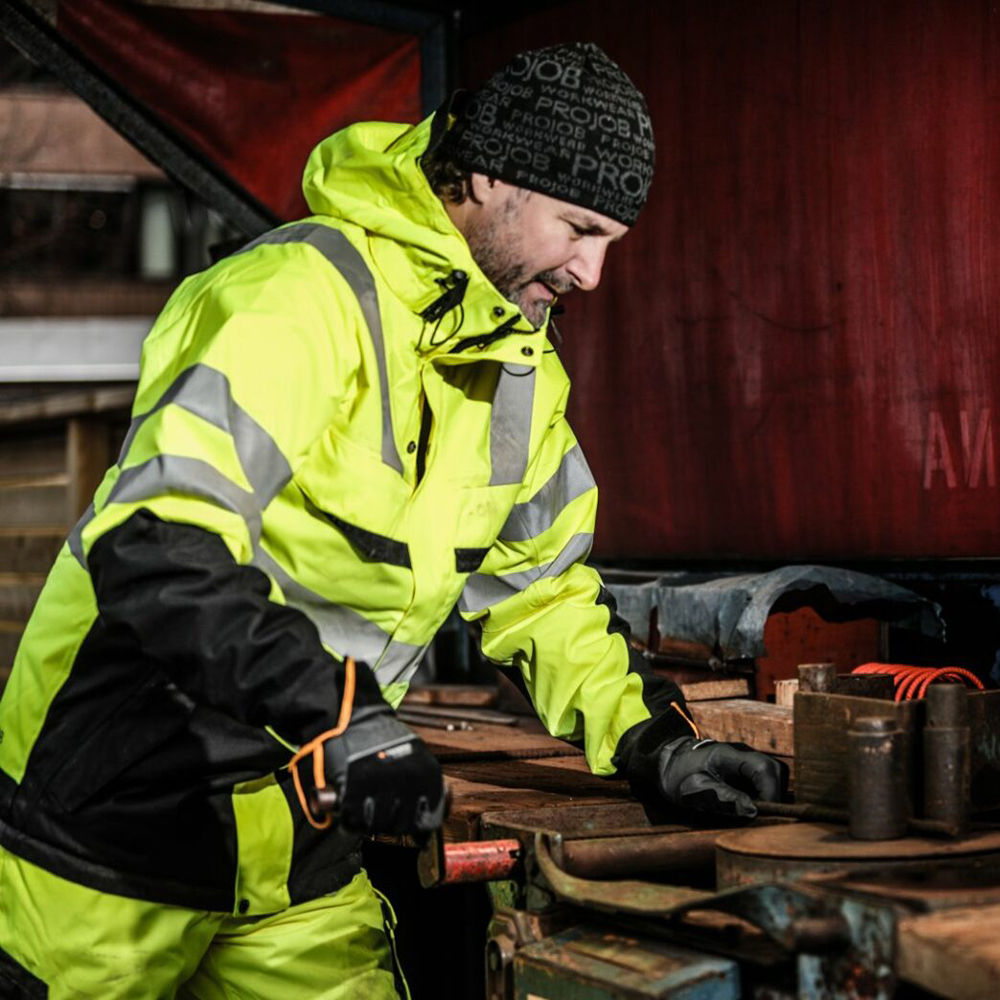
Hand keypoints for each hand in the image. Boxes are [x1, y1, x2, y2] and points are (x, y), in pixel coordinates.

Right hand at [319, 709, 446, 837]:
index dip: (415, 827)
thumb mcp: (414, 756)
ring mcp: (383, 783)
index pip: (427, 821)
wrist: (354, 716)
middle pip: (401, 826)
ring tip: (366, 808)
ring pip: (378, 825)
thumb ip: (421, 785)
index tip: (407, 826)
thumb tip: (426, 826)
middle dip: (390, 823)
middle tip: (380, 811)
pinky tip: (350, 812)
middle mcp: (409, 779)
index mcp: (427, 774)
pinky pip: (354, 821)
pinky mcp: (356, 787)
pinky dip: (350, 822)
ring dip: (370, 822)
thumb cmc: (383, 738)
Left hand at [657, 737, 783, 817]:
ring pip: (772, 775)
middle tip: (761, 815)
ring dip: (770, 795)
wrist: (666, 764)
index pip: (764, 768)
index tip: (763, 813)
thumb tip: (753, 811)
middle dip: (774, 795)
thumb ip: (724, 800)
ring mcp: (744, 760)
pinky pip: (763, 780)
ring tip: (755, 812)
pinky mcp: (744, 769)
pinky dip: (763, 795)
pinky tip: (750, 807)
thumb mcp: (697, 791)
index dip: (771, 792)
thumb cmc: (678, 776)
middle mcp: (742, 754)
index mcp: (729, 755)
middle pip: (775, 770)